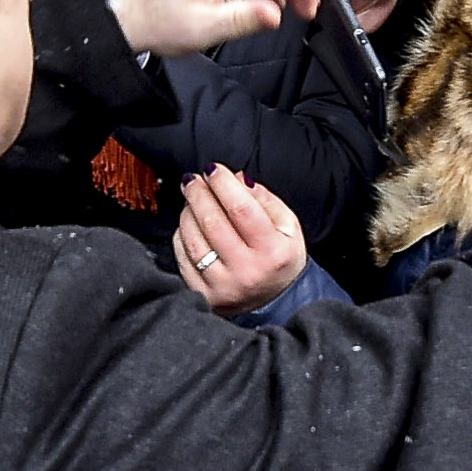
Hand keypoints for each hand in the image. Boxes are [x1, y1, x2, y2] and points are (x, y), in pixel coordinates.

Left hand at [174, 165, 307, 313]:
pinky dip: (182, 235)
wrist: (277, 301)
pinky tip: (189, 224)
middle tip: (194, 179)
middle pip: (213, 222)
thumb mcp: (289, 227)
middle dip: (199, 194)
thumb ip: (266, 200)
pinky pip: (183, 257)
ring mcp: (222, 285)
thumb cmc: (281, 258)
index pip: (242, 210)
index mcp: (272, 251)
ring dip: (188, 212)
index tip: (213, 169)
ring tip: (192, 199)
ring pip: (193, 239)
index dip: (223, 185)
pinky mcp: (202, 295)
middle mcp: (246, 271)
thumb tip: (237, 179)